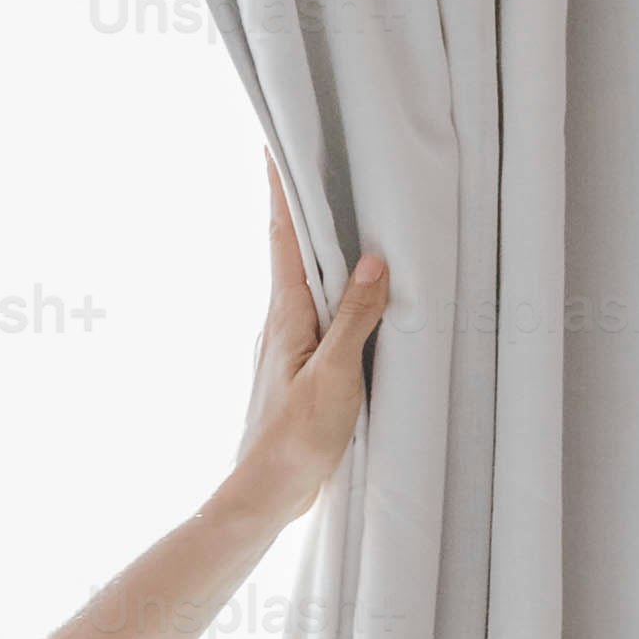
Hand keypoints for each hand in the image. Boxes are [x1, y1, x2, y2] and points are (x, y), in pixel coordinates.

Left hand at [229, 170, 389, 517]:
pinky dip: (330, 286)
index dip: (281, 190)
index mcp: (287, 315)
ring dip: (315, 243)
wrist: (265, 495)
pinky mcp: (300, 368)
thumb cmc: (295, 440)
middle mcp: (281, 322)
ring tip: (334, 208)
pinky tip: (348, 290)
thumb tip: (373, 259)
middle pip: (291, 249)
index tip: (276, 144)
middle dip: (299, 204)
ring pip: (304, 280)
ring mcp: (288, 345)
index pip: (284, 237)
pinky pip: (318, 311)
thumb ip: (355, 318)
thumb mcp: (335, 377)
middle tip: (310, 157)